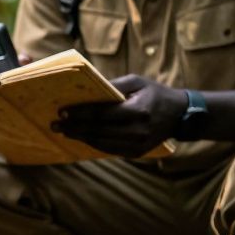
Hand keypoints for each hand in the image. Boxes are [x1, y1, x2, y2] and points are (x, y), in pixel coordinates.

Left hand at [55, 75, 186, 157]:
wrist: (179, 115)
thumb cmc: (154, 93)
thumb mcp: (136, 81)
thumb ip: (113, 85)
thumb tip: (87, 89)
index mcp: (139, 110)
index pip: (102, 113)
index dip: (80, 113)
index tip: (62, 111)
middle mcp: (138, 130)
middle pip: (98, 130)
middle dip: (74, 127)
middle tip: (55, 124)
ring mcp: (138, 144)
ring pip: (101, 143)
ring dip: (80, 137)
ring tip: (64, 131)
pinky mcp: (137, 153)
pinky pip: (109, 149)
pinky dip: (93, 143)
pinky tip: (81, 136)